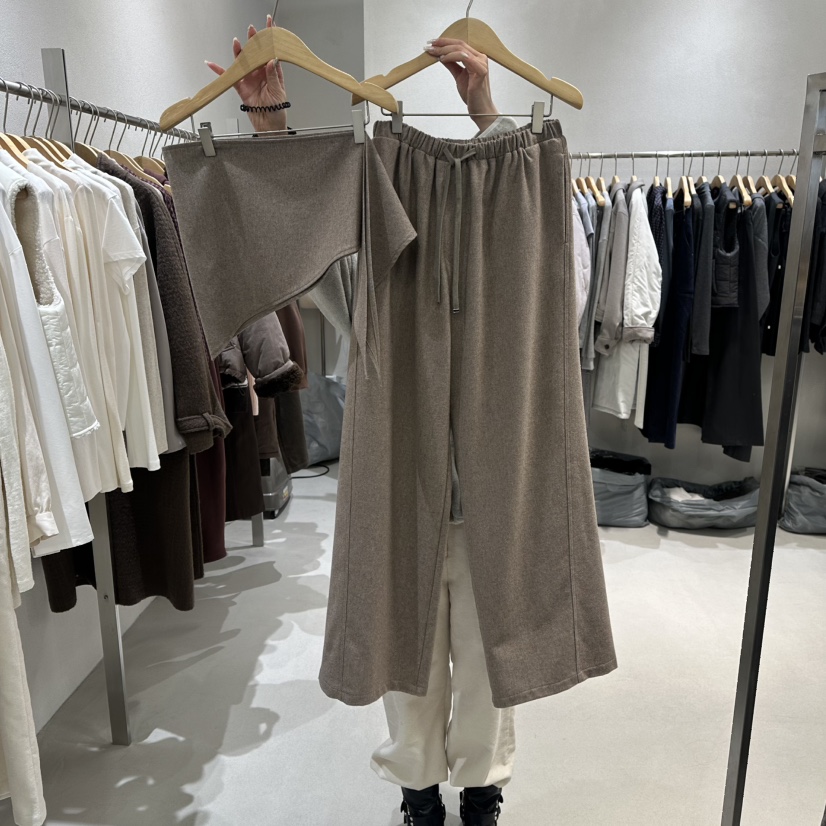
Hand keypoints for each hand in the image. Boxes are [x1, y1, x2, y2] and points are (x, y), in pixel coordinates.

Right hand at [206, 15, 288, 132]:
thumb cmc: (277, 112)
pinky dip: (220, 71)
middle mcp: (261, 74)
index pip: (272, 52)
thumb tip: (272, 60)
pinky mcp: (241, 88)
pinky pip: (230, 77)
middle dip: (254, 40)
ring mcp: (250, 79)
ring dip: (239, 52)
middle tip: (252, 30)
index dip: (271, 38)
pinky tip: (212, 64)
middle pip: (256, 54)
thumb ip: (273, 76)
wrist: (269, 127)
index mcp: (272, 73)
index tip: (271, 24)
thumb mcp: (278, 93)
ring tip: (236, 42)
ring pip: (243, 62)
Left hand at [425, 38, 498, 132]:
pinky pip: (464, 58)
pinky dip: (452, 56)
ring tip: (433, 53)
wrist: (480, 110)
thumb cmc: (472, 95)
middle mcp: (480, 58)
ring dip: (444, 49)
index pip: (460, 45)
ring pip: (460, 49)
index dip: (445, 42)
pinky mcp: (481, 70)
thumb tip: (441, 56)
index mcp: (476, 58)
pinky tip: (443, 59)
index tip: (432, 43)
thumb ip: (452, 65)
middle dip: (442, 44)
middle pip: (459, 44)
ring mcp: (481, 63)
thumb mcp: (458, 76)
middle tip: (429, 46)